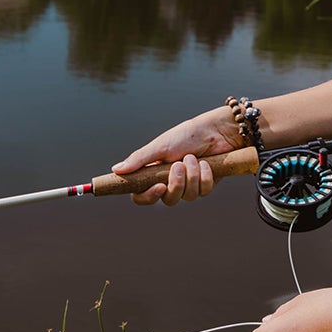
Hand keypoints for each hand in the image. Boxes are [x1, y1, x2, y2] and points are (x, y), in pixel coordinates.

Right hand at [110, 109, 240, 205]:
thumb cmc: (186, 135)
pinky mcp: (205, 185)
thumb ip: (139, 159)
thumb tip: (116, 170)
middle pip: (167, 200)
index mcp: (154, 172)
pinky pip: (203, 192)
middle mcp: (170, 181)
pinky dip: (205, 176)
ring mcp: (188, 185)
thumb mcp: (160, 146)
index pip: (142, 195)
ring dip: (191, 176)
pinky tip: (206, 163)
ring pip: (187, 197)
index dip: (147, 197)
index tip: (158, 187)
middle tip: (179, 164)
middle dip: (176, 184)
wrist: (216, 130)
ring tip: (193, 157)